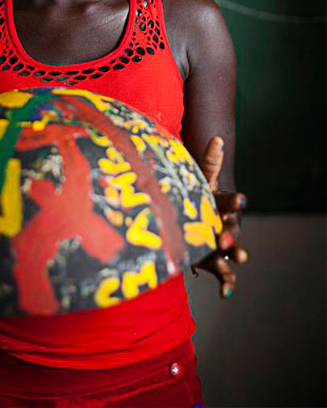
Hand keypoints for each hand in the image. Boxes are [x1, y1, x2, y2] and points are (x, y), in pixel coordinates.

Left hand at [192, 136, 247, 297]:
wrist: (189, 218)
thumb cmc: (194, 197)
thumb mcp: (199, 181)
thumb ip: (209, 162)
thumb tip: (219, 137)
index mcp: (220, 205)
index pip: (229, 201)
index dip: (234, 202)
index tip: (240, 200)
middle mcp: (224, 224)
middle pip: (231, 229)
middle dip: (229, 233)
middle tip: (223, 237)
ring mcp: (221, 244)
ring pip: (233, 252)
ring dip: (235, 256)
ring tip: (235, 260)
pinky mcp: (214, 261)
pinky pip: (225, 275)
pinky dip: (227, 284)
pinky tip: (224, 293)